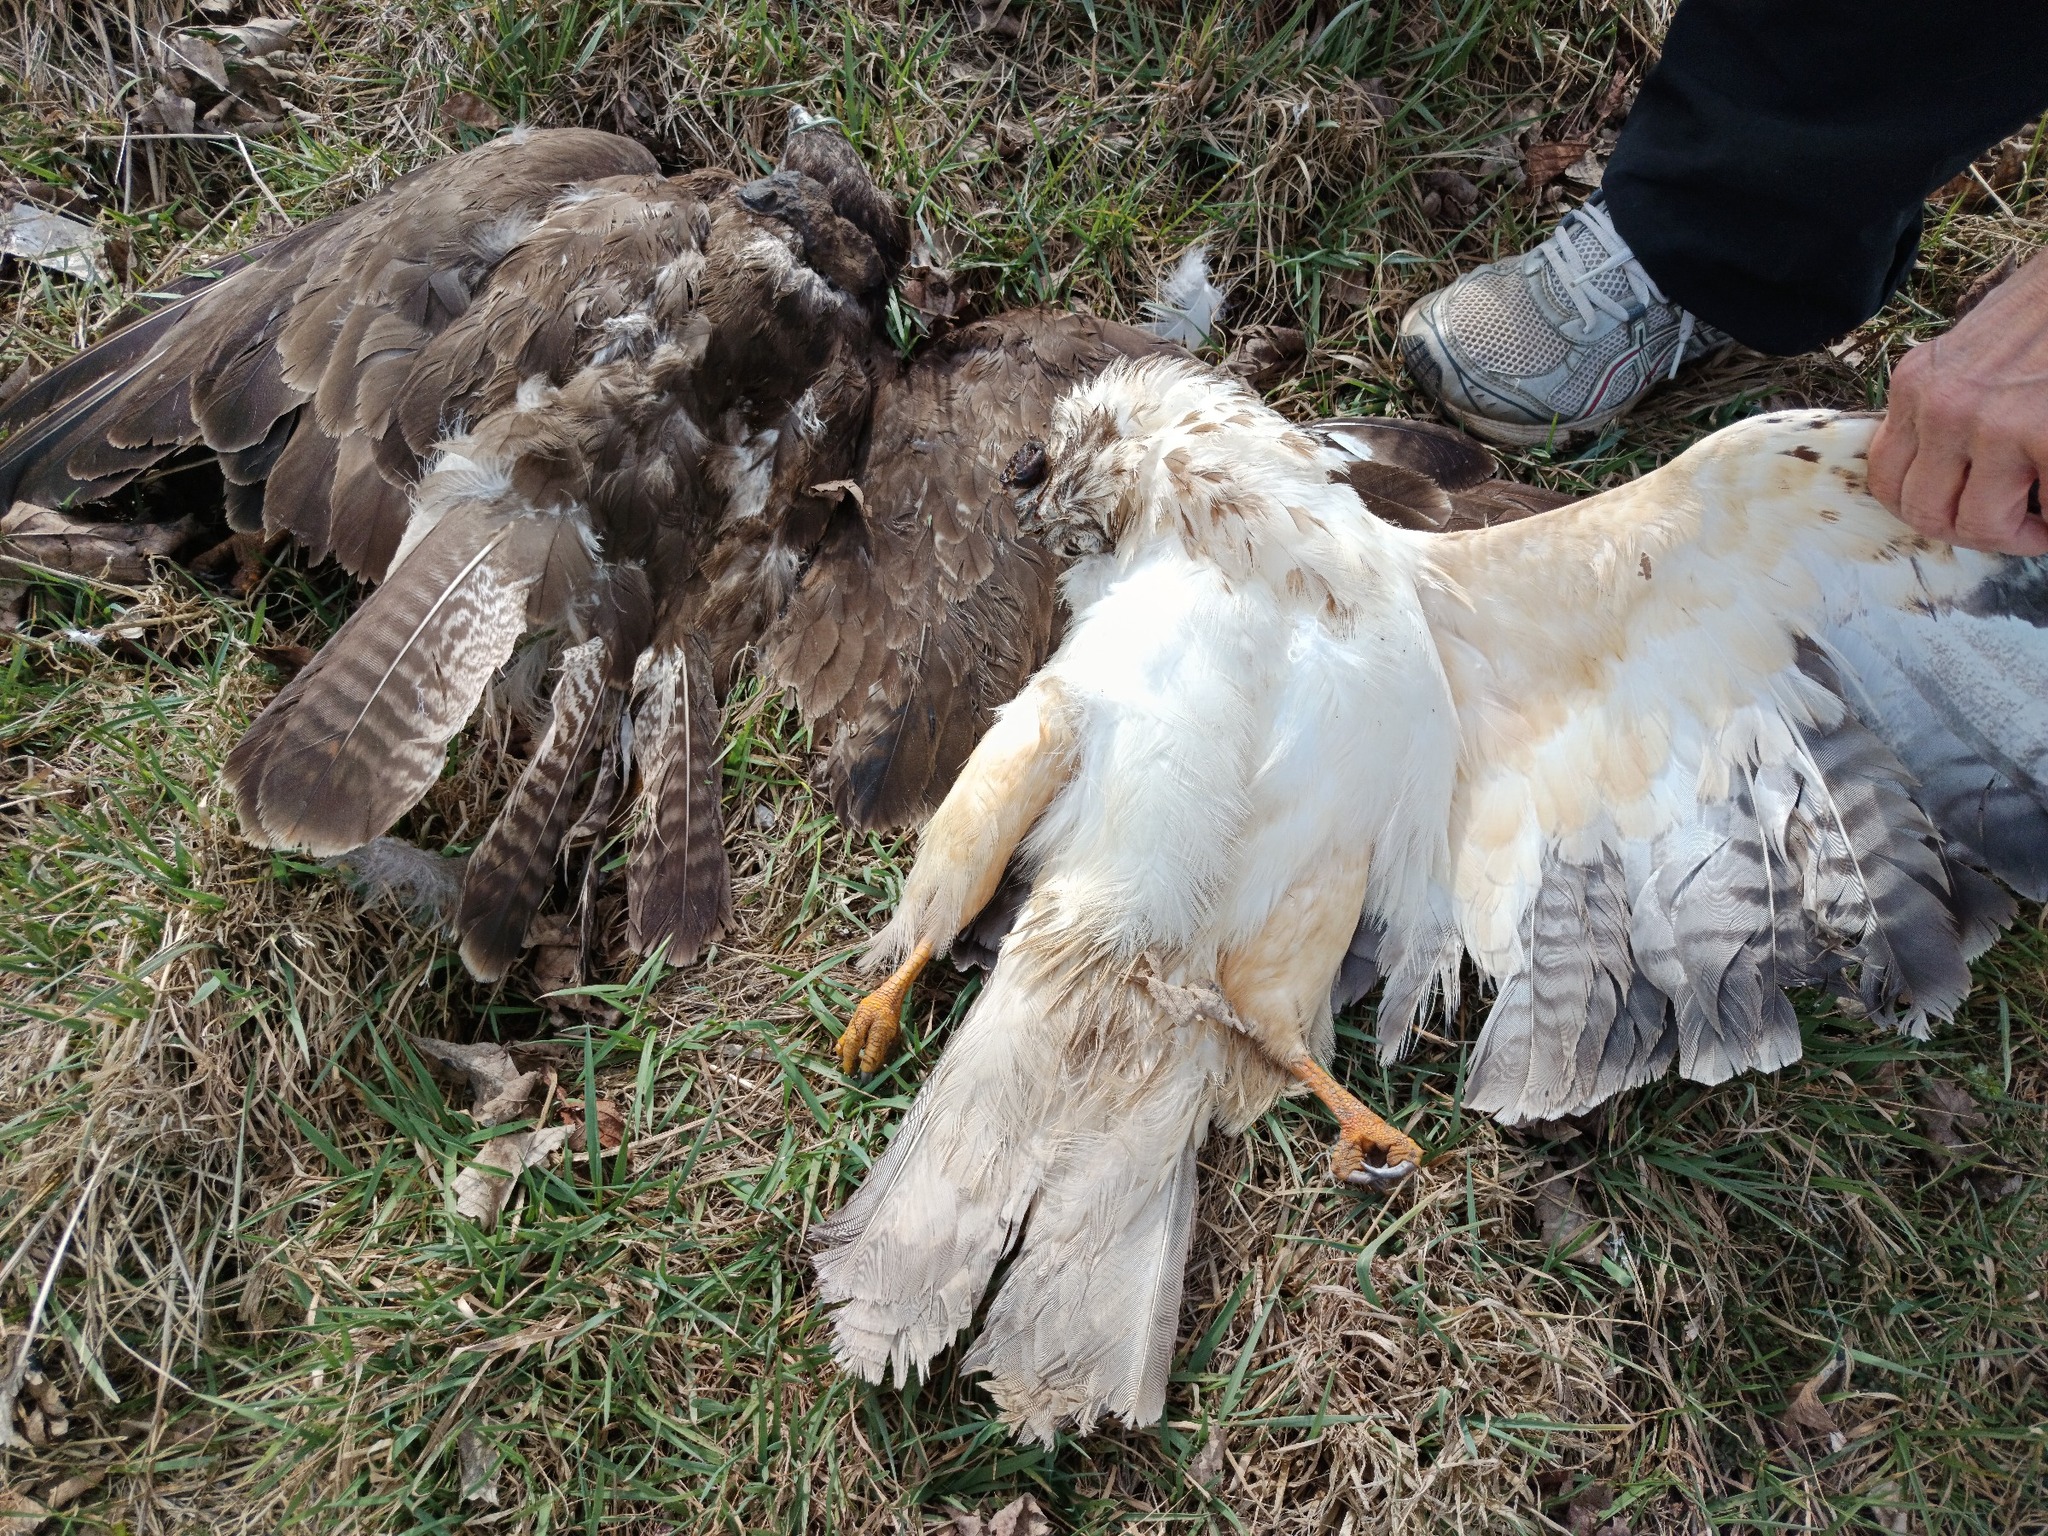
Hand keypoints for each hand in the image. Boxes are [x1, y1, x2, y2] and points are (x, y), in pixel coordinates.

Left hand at [1868, 252, 2047, 555]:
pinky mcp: (2045, 435)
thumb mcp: (1972, 353)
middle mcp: (1941, 406)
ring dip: (2016, 535)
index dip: (1929, 510)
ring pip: (1978, 524)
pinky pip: (2043, 510)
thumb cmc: (2046, 312)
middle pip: (1924, 513)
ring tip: (2045, 522)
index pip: (1888, 479)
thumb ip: (1949, 405)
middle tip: (2016, 526)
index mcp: (1916, 385)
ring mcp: (1991, 423)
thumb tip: (1953, 471)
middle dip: (1973, 532)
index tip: (1966, 511)